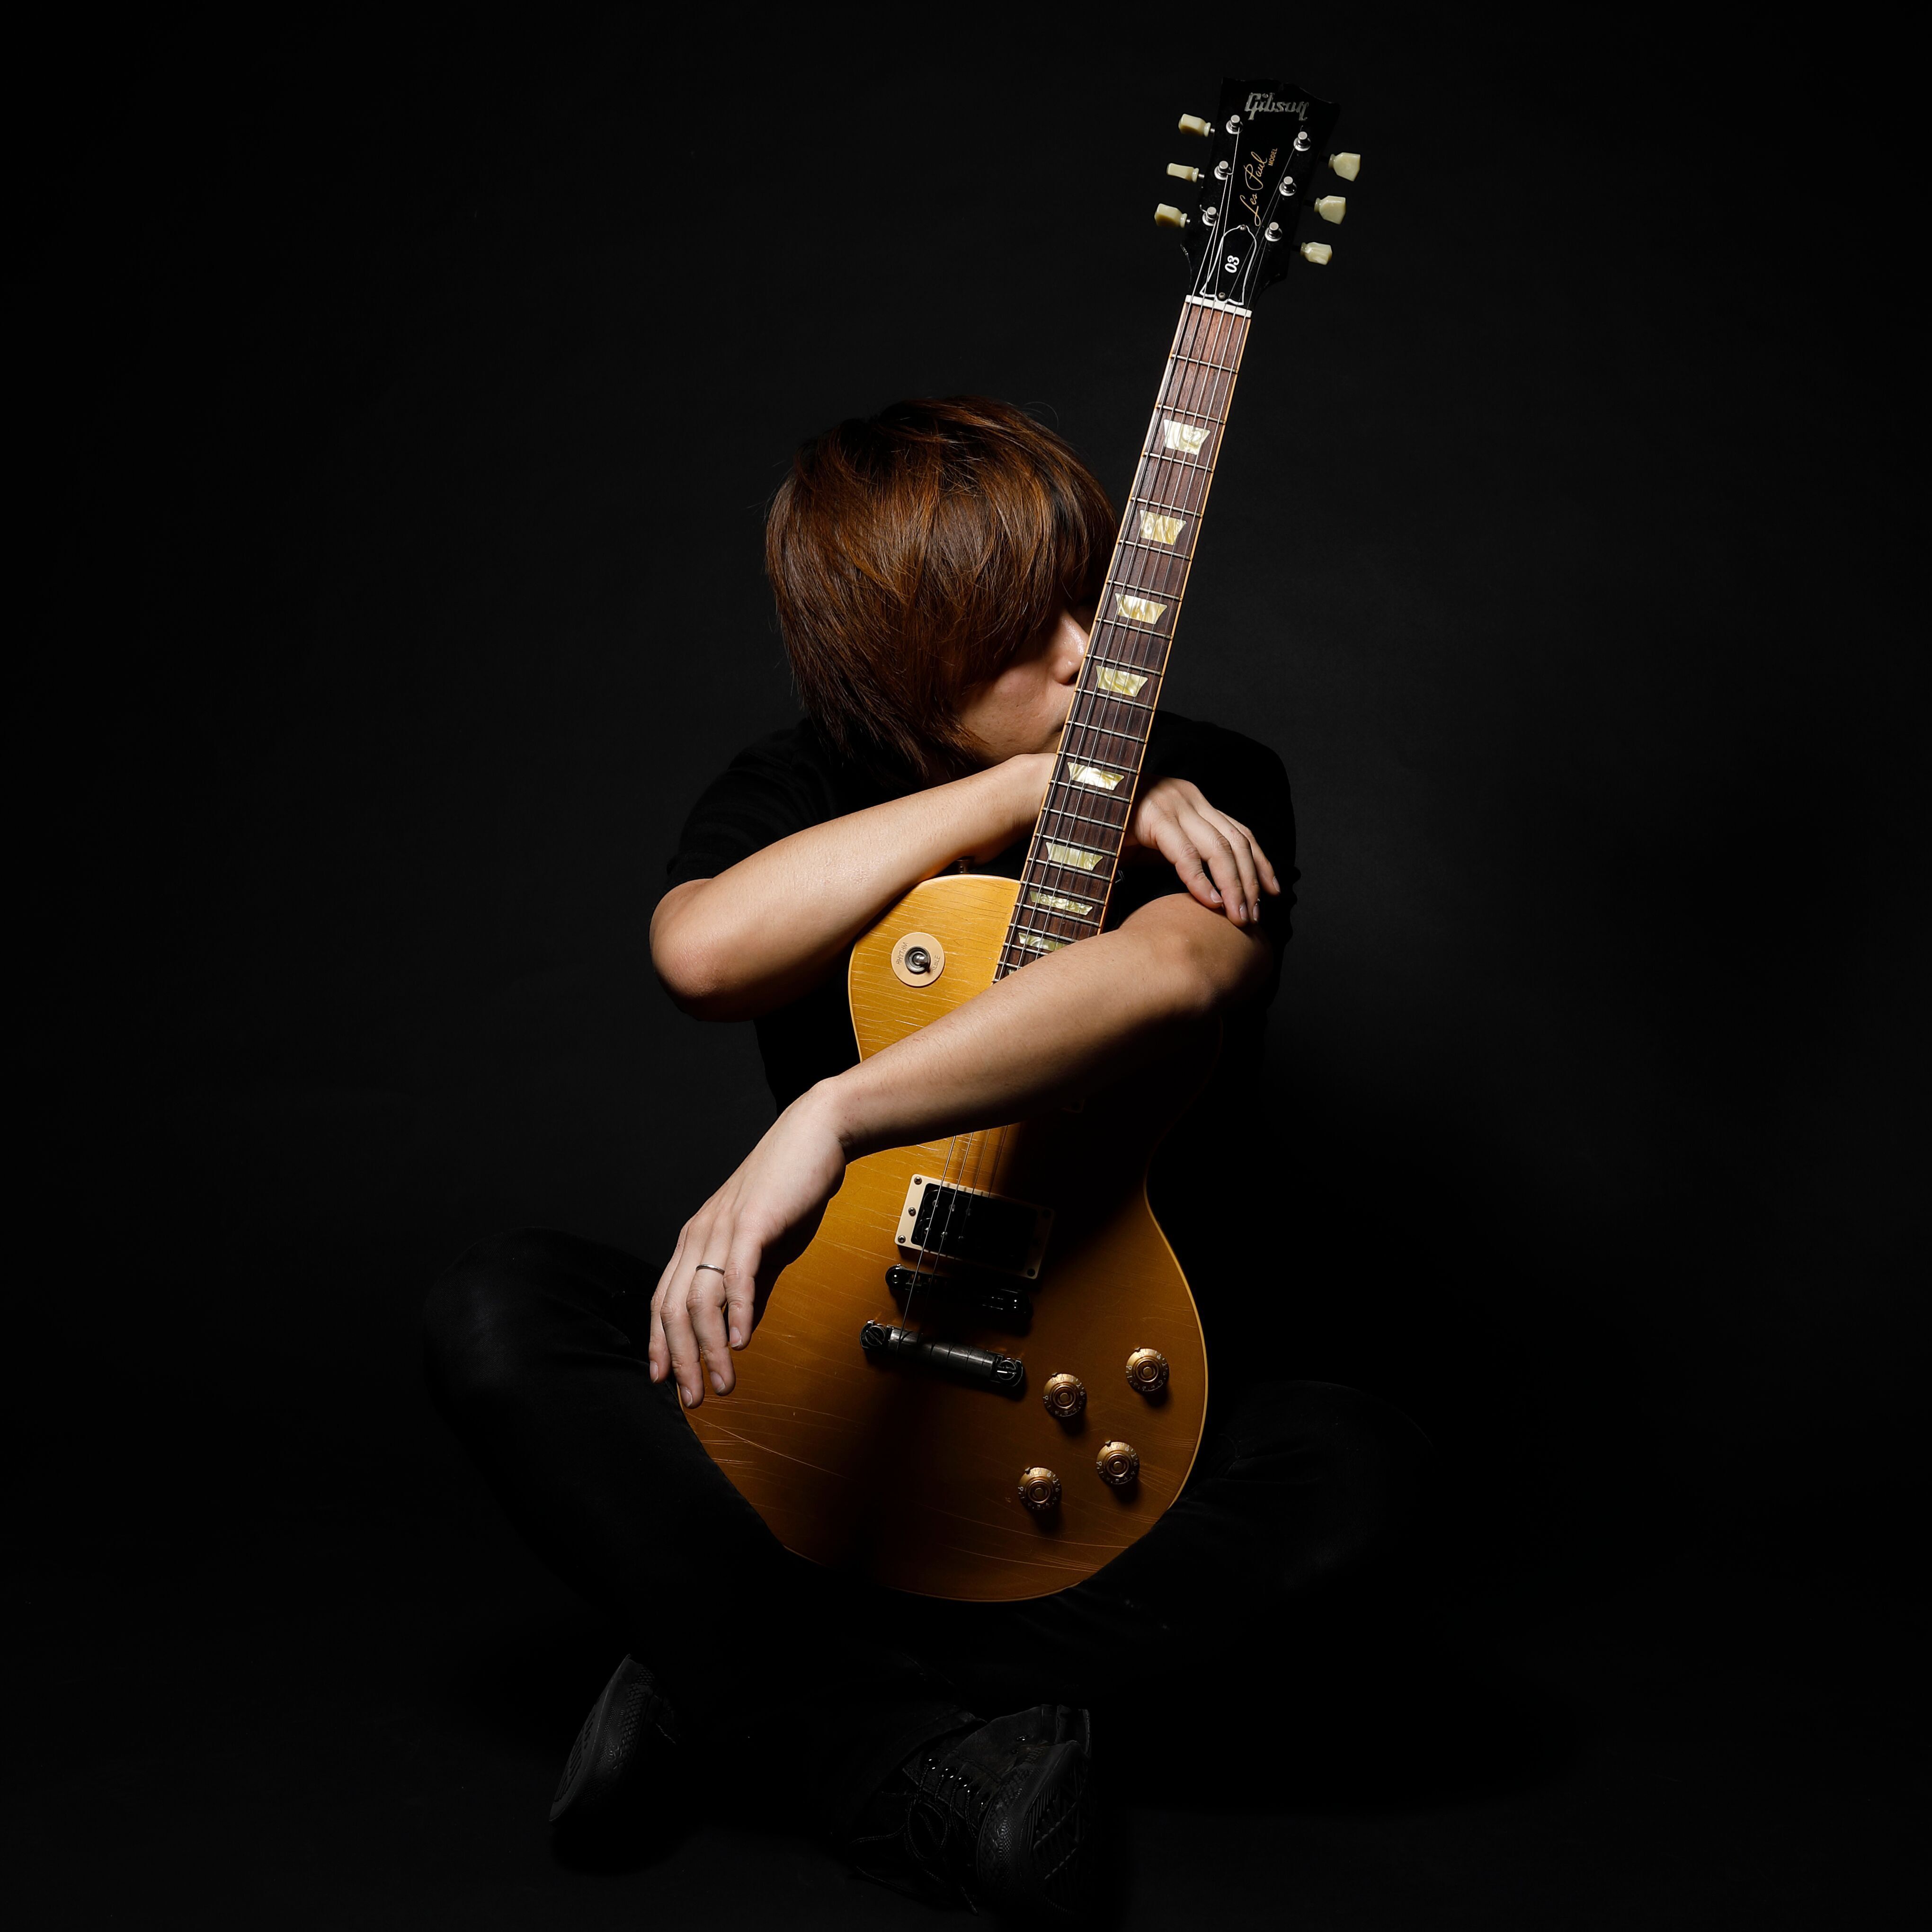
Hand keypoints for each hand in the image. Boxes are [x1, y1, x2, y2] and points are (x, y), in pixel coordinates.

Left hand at [648, 1083, 849, 1406]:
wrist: (815, 1135)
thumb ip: (747, 1284)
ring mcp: (722, 1227)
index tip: (665, 1381)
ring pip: (700, 1300)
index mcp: (697, 1239)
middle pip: (674, 1309)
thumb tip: (737, 1327)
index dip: (660, 1344)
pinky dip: (737, 1311)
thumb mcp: (763, 1244)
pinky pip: (736, 1275)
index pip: (663, 1301)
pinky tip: (742, 1341)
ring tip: (724, 1381)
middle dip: (681, 1360)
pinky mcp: (752, 1222)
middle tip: (694, 1397)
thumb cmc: (790, 1187)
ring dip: (710, 1348)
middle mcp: (699, 1234)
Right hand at [1124, 777, 1280, 926]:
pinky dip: (1201, 881)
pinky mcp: (1154, 819)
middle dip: (1250, 881)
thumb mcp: (1155, 840)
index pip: (1240, 831)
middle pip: (1236, 841)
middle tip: (1253, 916)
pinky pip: (1186, 854)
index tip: (1272, 892)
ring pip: (1219, 848)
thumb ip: (1182, 853)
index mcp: (1193, 800)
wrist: (1069, 803)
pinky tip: (1210, 902)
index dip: (1260, 863)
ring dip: (1233, 886)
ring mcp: (1172, 805)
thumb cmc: (1109, 828)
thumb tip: (1210, 890)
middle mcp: (1189, 798)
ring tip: (1238, 916)